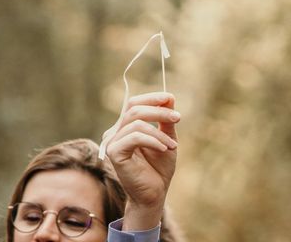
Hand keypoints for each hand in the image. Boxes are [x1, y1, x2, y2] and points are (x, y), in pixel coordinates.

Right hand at [106, 92, 179, 230]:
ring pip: (136, 122)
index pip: (134, 103)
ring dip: (159, 132)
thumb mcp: (167, 138)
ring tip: (173, 145)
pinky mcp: (114, 153)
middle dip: (158, 110)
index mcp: (126, 127)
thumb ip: (166, 120)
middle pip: (134, 108)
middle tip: (177, 118)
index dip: (151, 98)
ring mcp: (112, 142)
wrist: (155, 194)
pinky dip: (153, 140)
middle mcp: (115, 132)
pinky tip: (165, 149)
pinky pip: (134, 137)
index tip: (170, 98)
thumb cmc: (159, 168)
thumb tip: (169, 97)